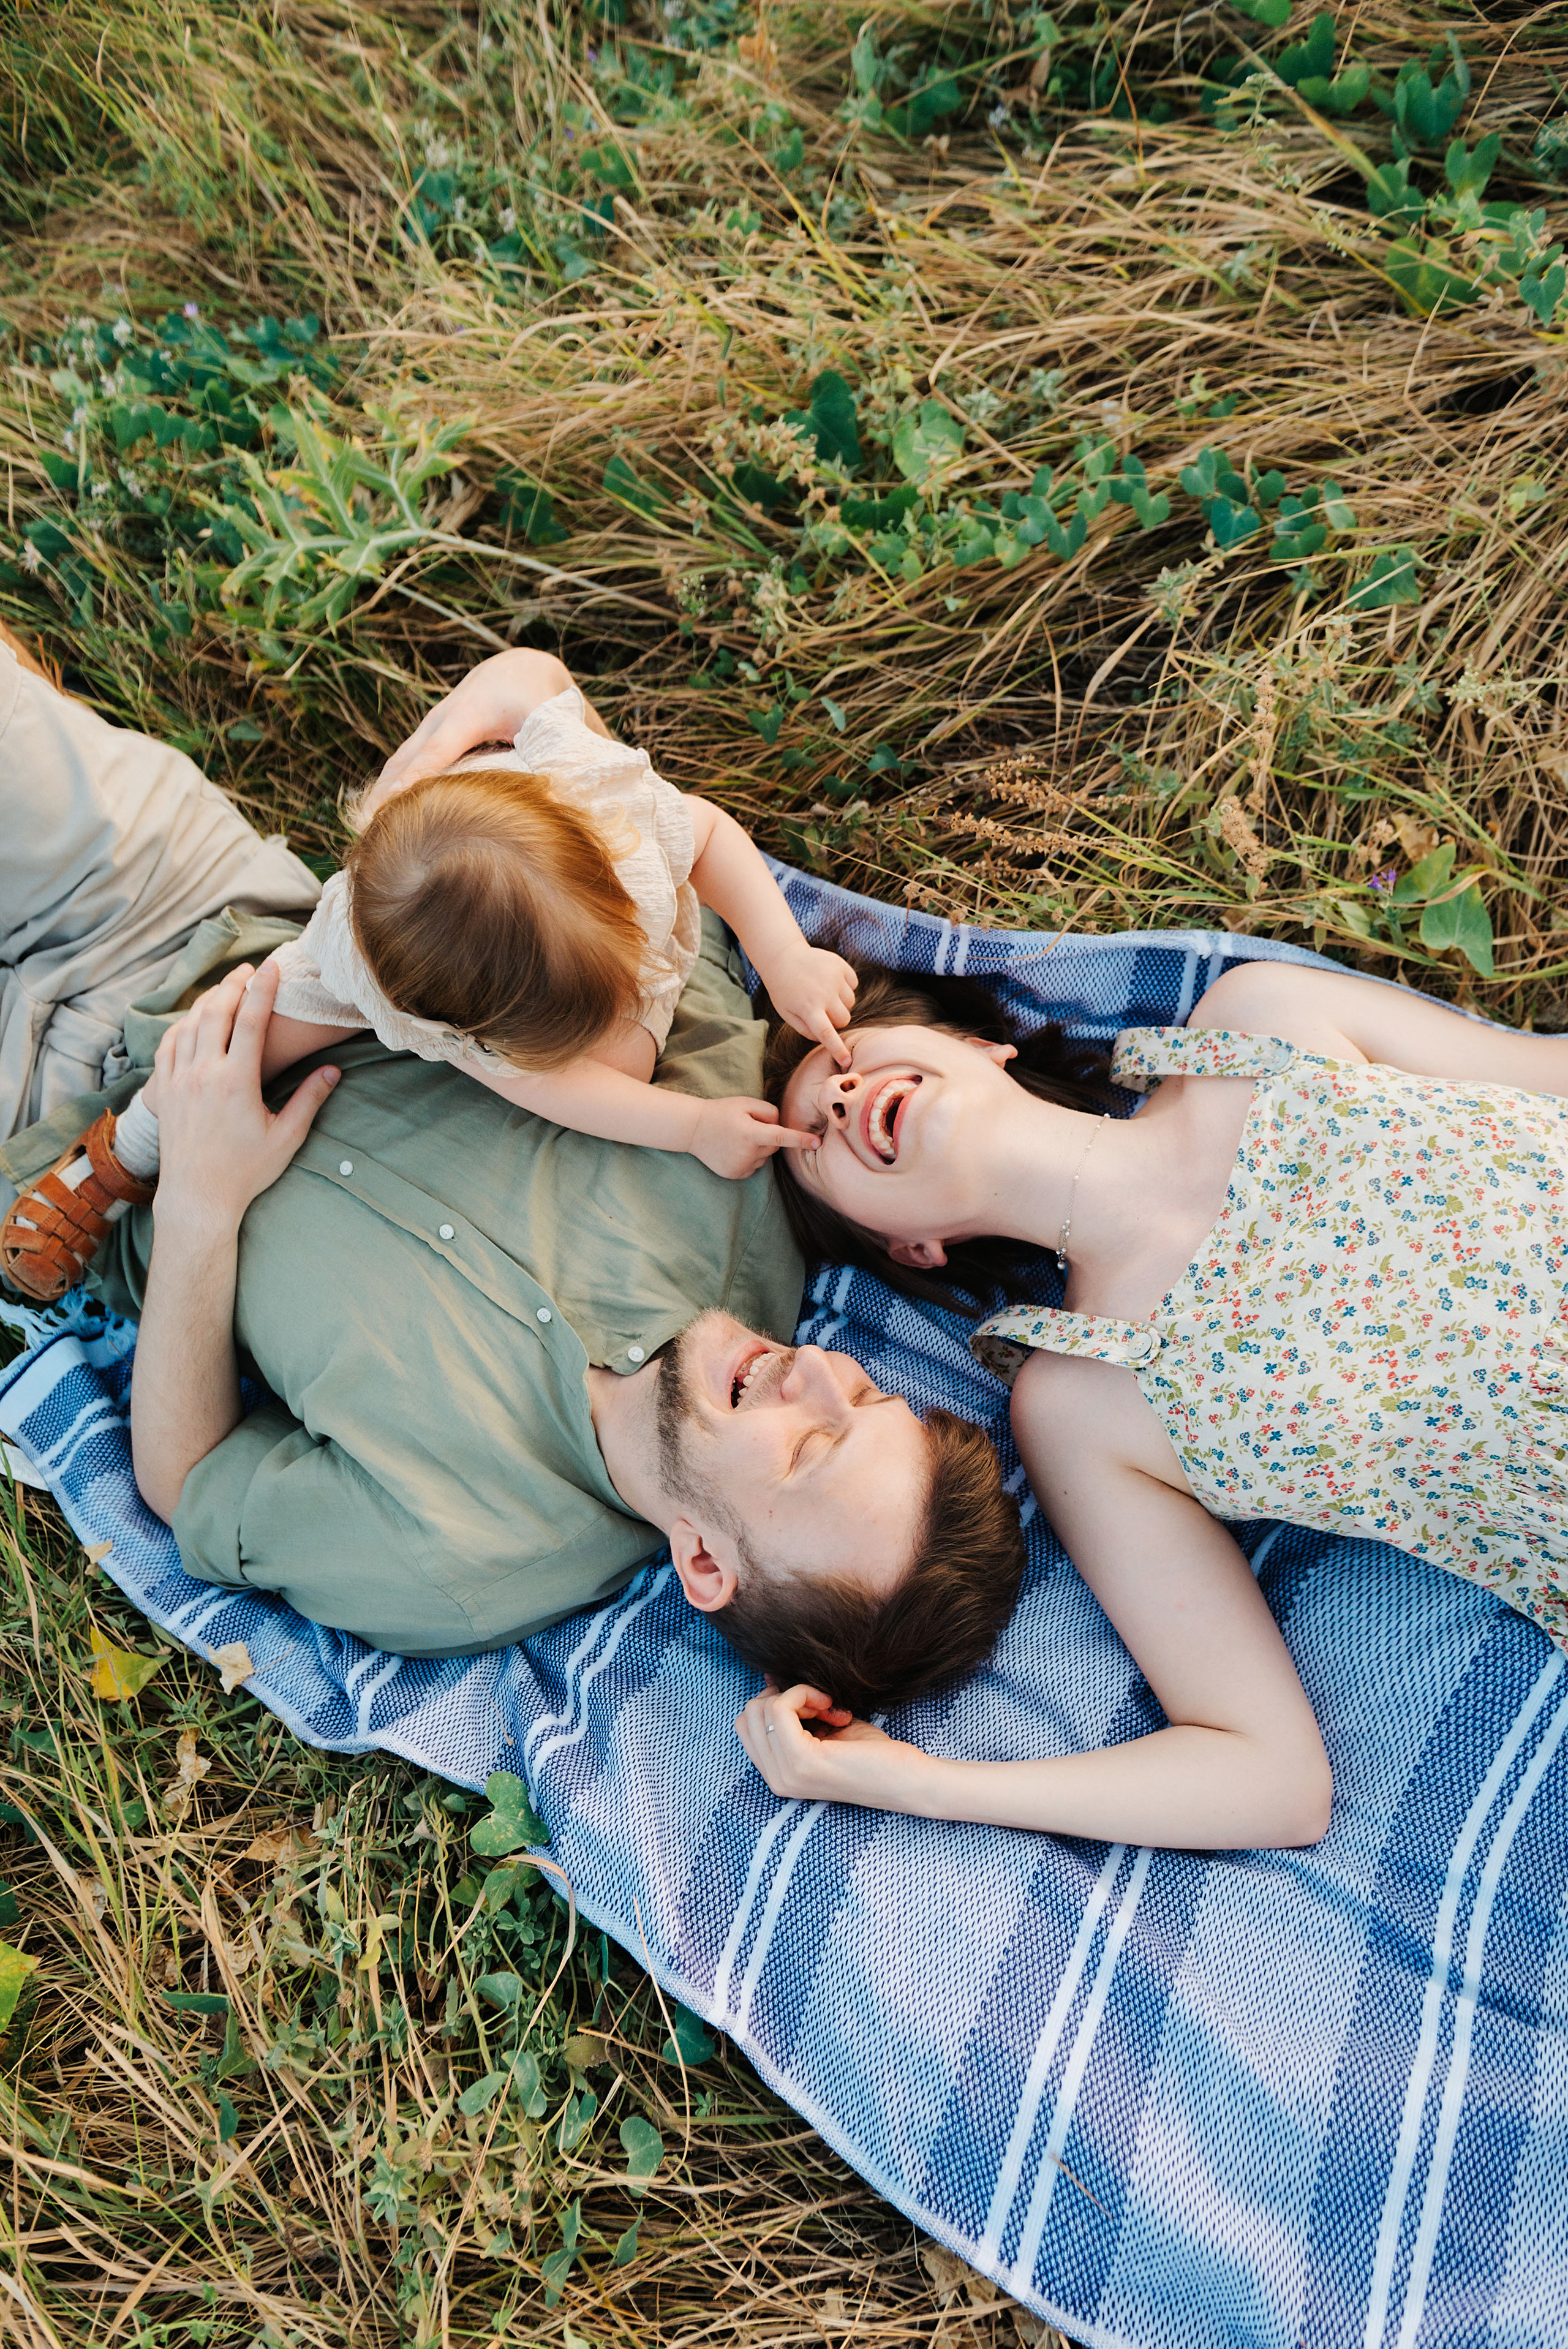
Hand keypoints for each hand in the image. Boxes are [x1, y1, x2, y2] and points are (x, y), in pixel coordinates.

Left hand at [150, 961, 339, 1233]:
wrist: (198, 1197)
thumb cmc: (246, 1171)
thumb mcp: (286, 1137)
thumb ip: (310, 1100)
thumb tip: (333, 1071)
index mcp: (237, 1081)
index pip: (250, 1020)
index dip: (263, 989)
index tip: (272, 967)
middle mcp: (203, 1074)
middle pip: (215, 1011)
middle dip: (233, 984)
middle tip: (249, 970)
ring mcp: (178, 1081)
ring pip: (189, 1025)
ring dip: (207, 1001)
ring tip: (224, 990)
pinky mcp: (162, 1092)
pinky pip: (167, 1046)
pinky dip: (181, 1026)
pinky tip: (192, 1022)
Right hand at [359, 651, 572, 821]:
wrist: (520, 669)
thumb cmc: (540, 699)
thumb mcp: (551, 718)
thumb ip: (556, 752)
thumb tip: (561, 797)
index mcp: (470, 713)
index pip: (435, 753)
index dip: (415, 781)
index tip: (392, 806)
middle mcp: (440, 719)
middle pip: (403, 762)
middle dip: (383, 796)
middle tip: (366, 835)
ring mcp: (429, 729)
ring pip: (396, 766)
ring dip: (378, 798)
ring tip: (364, 838)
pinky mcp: (426, 740)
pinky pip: (401, 767)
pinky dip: (387, 793)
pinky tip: (378, 824)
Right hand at [688, 1094, 820, 1179]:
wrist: (694, 1130)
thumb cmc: (722, 1112)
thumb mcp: (746, 1103)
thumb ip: (769, 1112)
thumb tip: (781, 1127)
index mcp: (750, 1133)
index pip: (781, 1136)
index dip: (800, 1139)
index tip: (817, 1143)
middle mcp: (747, 1153)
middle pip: (774, 1145)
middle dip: (768, 1135)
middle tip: (747, 1126)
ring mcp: (741, 1166)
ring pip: (764, 1156)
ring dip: (758, 1147)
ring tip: (737, 1137)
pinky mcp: (736, 1174)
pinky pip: (754, 1166)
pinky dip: (749, 1157)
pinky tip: (734, 1149)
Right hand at [735, 1681, 915, 1806]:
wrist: (907, 1779)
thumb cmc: (871, 1755)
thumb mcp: (823, 1729)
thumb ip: (794, 1713)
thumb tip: (768, 1677)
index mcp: (778, 1775)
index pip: (746, 1725)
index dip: (776, 1703)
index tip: (813, 1706)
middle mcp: (776, 1780)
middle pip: (750, 1714)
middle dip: (785, 1698)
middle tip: (822, 1707)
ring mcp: (787, 1774)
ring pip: (762, 1707)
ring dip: (798, 1696)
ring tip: (830, 1710)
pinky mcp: (802, 1761)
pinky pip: (781, 1707)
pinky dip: (805, 1694)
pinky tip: (834, 1709)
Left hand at [758, 942, 857, 1067]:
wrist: (783, 957)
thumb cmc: (784, 990)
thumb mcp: (787, 1013)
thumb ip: (806, 1030)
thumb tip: (824, 1039)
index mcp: (808, 1008)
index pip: (826, 1033)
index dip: (837, 1049)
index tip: (846, 1061)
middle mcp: (824, 994)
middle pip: (844, 1019)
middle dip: (836, 1020)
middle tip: (822, 1010)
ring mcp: (834, 978)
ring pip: (851, 1002)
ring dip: (840, 1002)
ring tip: (823, 993)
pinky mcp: (841, 966)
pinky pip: (854, 984)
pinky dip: (845, 986)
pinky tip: (829, 981)